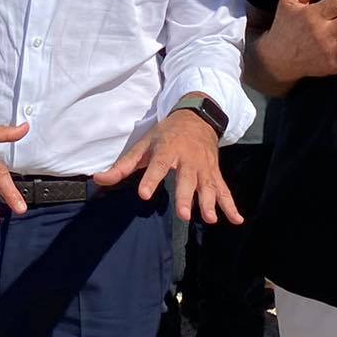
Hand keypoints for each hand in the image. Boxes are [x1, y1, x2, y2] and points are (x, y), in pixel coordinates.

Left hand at [93, 111, 243, 224]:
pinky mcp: (215, 173)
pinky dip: (231, 205)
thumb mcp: (144, 145)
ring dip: (210, 203)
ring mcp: (204, 167)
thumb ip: (123, 165)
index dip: (152, 179)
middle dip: (186, 196)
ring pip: (208, 186)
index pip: (158, 165)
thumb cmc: (166, 134)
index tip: (145, 194)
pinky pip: (224, 190)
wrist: (197, 117)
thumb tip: (99, 179)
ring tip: (210, 219)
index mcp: (167, 149)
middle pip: (187, 179)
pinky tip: (237, 219)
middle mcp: (188, 159)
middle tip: (184, 215)